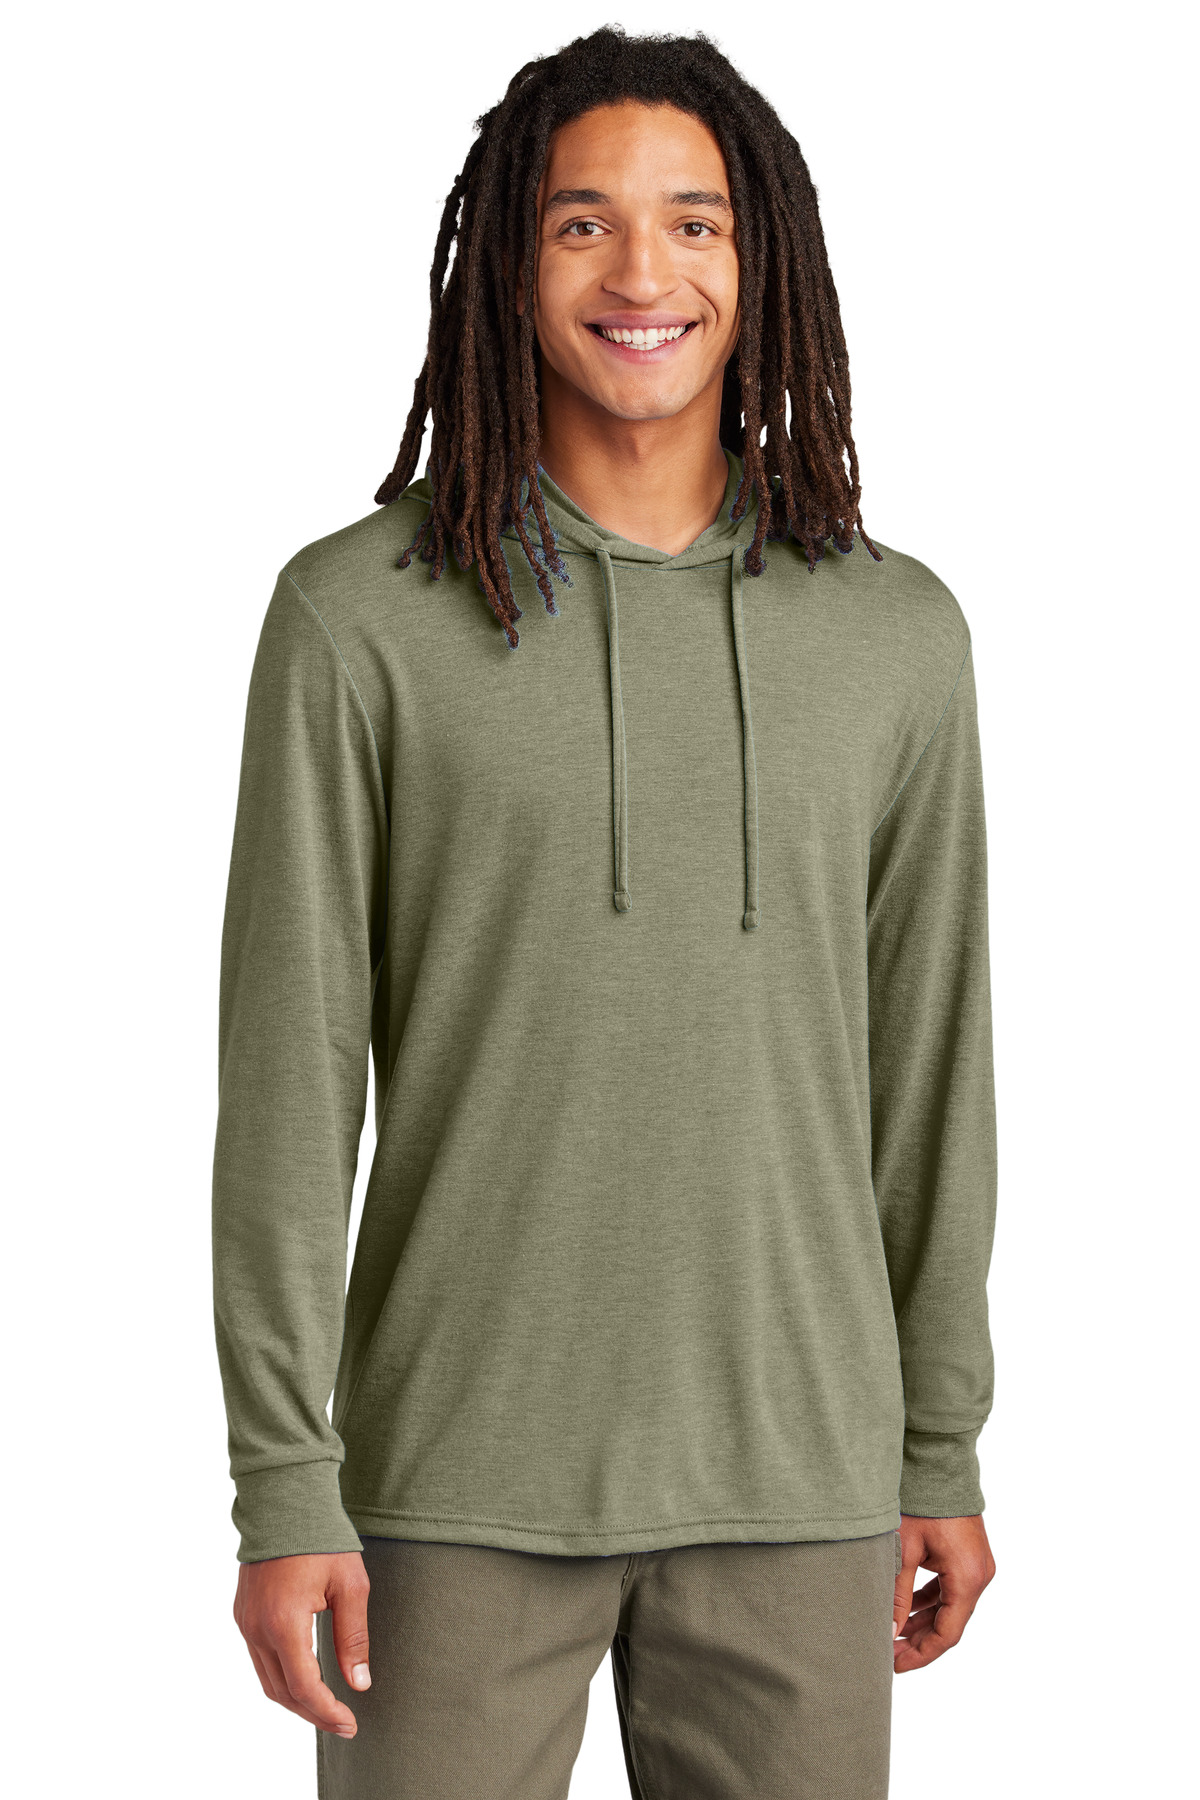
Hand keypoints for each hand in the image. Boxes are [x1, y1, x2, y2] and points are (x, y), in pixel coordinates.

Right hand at [234, 1551, 371, 1735]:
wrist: (285, 1502)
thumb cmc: (322, 1540)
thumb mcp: (350, 1586)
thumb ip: (353, 1638)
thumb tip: (359, 1684)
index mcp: (284, 1623)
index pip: (304, 1687)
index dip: (328, 1712)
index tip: (351, 1723)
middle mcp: (257, 1628)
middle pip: (282, 1692)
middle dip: (313, 1713)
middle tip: (343, 1723)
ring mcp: (245, 1622)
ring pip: (267, 1680)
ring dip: (296, 1699)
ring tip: (326, 1707)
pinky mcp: (242, 1615)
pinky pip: (259, 1660)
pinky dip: (281, 1677)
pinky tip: (304, 1677)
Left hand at [893, 1514, 994, 1672]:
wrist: (941, 1464)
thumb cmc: (923, 1503)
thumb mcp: (904, 1550)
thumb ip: (897, 1594)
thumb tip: (889, 1632)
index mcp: (967, 1578)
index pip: (947, 1634)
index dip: (922, 1654)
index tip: (895, 1665)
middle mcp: (979, 1576)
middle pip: (950, 1623)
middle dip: (919, 1641)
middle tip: (888, 1654)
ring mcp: (976, 1566)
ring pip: (949, 1608)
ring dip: (923, 1622)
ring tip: (892, 1634)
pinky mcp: (968, 1557)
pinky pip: (950, 1590)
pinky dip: (930, 1602)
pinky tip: (906, 1611)